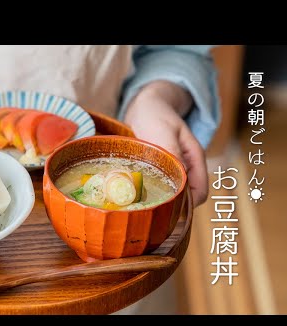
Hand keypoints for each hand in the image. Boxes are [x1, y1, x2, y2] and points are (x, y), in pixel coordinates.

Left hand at [124, 81, 207, 206]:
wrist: (144, 106)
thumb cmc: (154, 116)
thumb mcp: (163, 132)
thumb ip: (172, 153)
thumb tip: (179, 180)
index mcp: (194, 159)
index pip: (199, 194)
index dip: (187, 205)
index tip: (164, 209)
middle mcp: (187, 167)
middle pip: (187, 199)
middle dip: (172, 206)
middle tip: (147, 209)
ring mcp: (175, 170)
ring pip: (174, 195)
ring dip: (161, 200)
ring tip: (140, 202)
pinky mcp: (162, 172)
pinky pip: (161, 189)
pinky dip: (151, 193)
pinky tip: (136, 194)